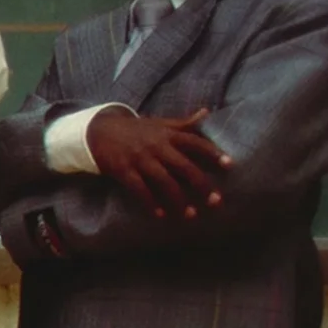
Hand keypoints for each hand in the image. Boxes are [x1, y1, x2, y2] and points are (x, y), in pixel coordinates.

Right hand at [86, 107, 228, 218]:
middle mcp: (156, 146)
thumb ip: (183, 123)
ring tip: (191, 215)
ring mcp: (139, 159)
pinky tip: (161, 215)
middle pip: (183, 167)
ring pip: (163, 182)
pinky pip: (140, 189)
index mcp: (167, 134)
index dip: (212, 153)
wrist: (98, 131)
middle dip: (201, 185)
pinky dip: (151, 203)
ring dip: (178, 200)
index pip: (194, 142)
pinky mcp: (123, 171)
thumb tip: (206, 112)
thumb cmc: (134, 129)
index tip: (229, 165)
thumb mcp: (159, 123)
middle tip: (216, 201)